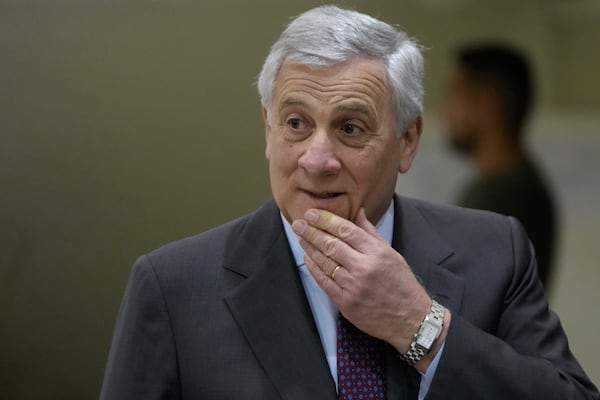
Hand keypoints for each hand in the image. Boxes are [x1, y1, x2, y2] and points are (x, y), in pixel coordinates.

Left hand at [292, 208, 444, 364]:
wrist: (410, 318)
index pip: (345, 230)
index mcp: (376, 252)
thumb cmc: (401, 283)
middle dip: (312, 232)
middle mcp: (364, 267)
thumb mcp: (391, 253)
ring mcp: (354, 286)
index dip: (326, 220)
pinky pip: (325, 282)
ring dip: (310, 248)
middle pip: (332, 244)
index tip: (312, 214)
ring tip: (300, 238)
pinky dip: (314, 269)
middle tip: (297, 223)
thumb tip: (358, 212)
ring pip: (326, 262)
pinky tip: (307, 258)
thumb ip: (371, 233)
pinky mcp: (346, 302)